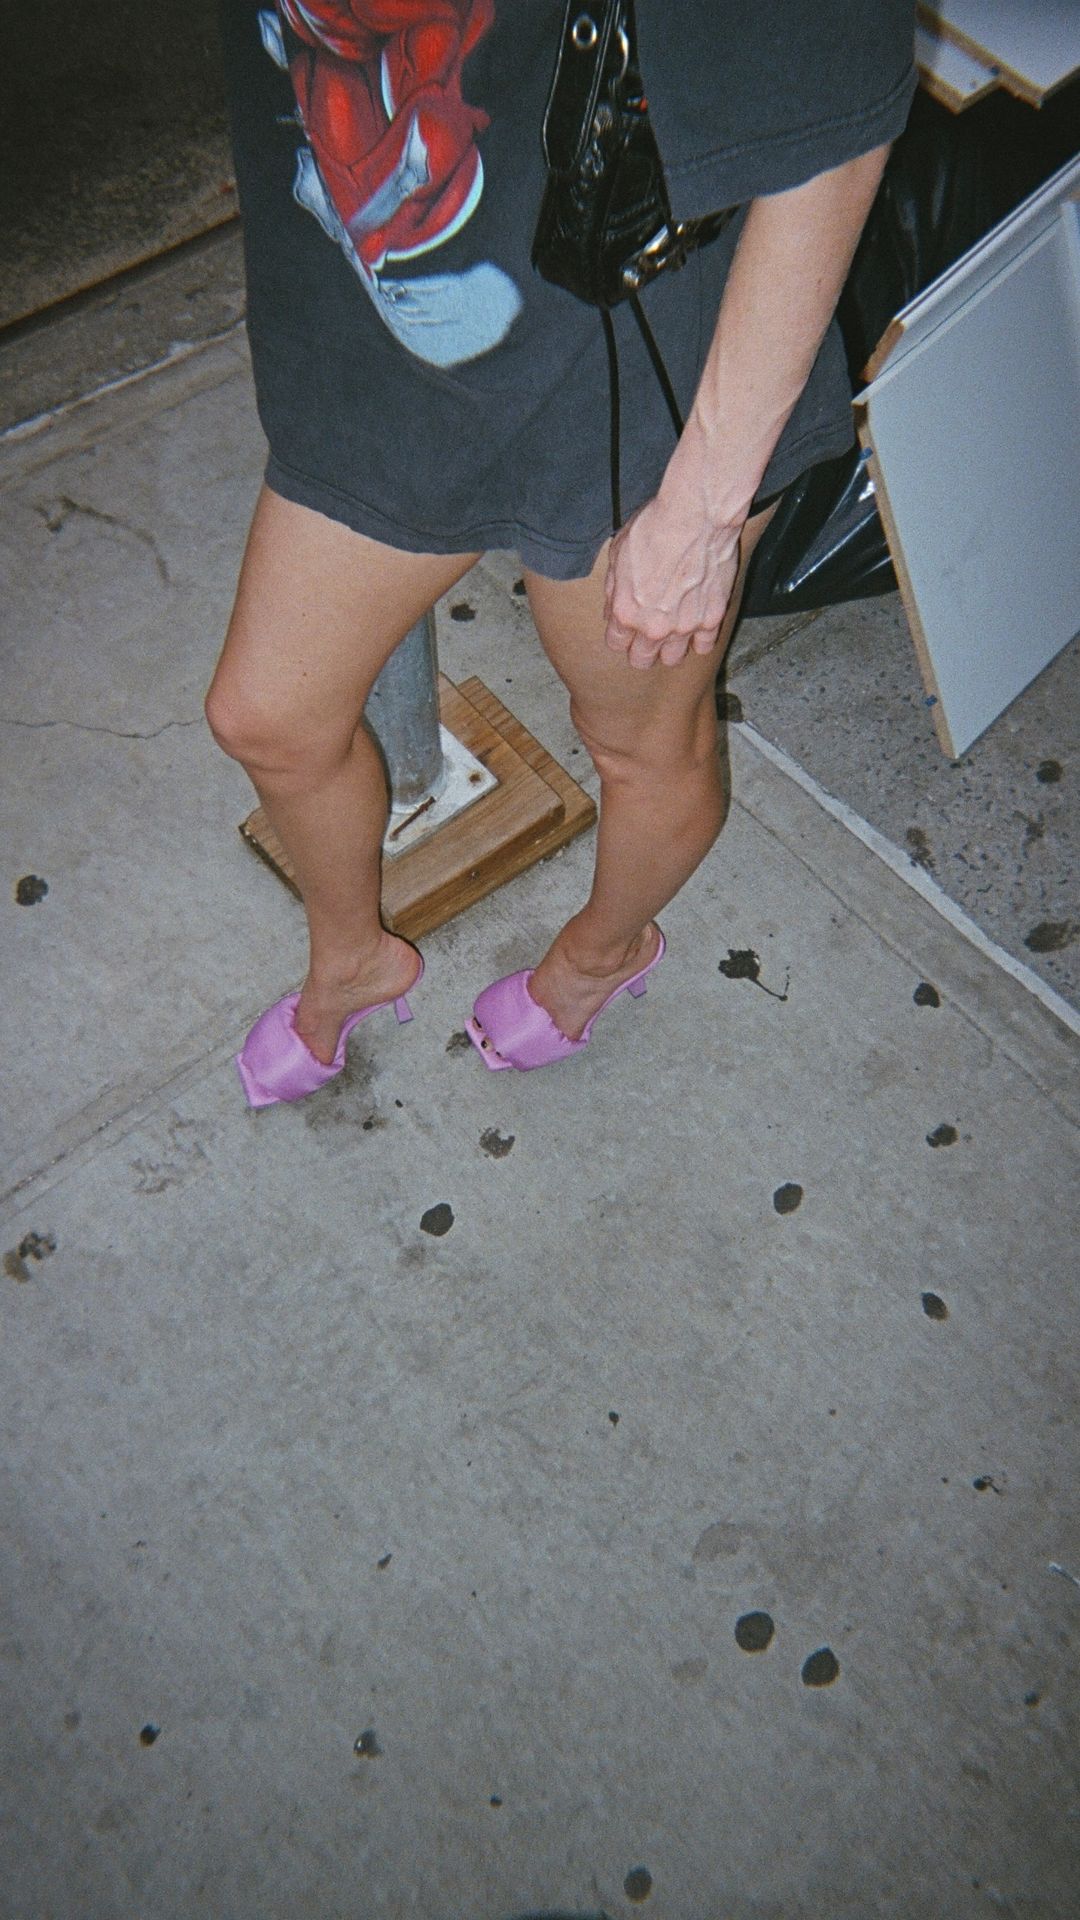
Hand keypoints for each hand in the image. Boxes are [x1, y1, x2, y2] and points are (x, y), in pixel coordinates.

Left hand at [603, 487, 742, 669]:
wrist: (697, 517)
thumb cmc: (655, 528)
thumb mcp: (618, 555)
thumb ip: (614, 590)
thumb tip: (612, 610)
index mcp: (626, 612)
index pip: (616, 644)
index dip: (620, 635)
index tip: (626, 627)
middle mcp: (653, 627)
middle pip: (642, 659)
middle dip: (641, 650)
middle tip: (647, 635)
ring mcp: (684, 626)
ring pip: (673, 659)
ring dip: (670, 649)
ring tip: (672, 632)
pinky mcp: (712, 618)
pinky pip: (704, 646)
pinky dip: (700, 639)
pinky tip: (696, 625)